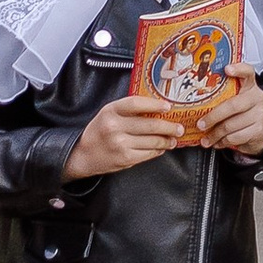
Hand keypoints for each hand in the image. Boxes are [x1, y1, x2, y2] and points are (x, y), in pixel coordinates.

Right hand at [65, 93, 185, 177]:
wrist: (83, 154)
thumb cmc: (99, 131)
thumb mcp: (108, 114)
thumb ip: (128, 110)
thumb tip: (156, 108)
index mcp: (111, 111)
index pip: (137, 104)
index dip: (155, 104)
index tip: (168, 106)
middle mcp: (115, 127)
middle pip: (150, 124)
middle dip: (169, 127)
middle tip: (179, 127)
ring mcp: (121, 144)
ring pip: (152, 141)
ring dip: (167, 140)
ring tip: (173, 139)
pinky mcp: (125, 158)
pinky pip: (148, 153)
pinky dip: (158, 151)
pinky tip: (162, 148)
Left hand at [202, 74, 262, 159]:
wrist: (260, 131)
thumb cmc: (242, 113)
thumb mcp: (236, 99)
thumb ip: (222, 96)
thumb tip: (193, 101)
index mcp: (249, 86)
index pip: (247, 72)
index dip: (238, 69)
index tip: (227, 69)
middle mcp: (256, 97)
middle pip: (232, 105)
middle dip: (213, 117)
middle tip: (200, 124)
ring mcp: (259, 114)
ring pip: (231, 125)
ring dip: (215, 134)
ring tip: (206, 138)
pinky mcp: (259, 130)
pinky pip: (236, 137)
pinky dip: (223, 142)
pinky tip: (218, 142)